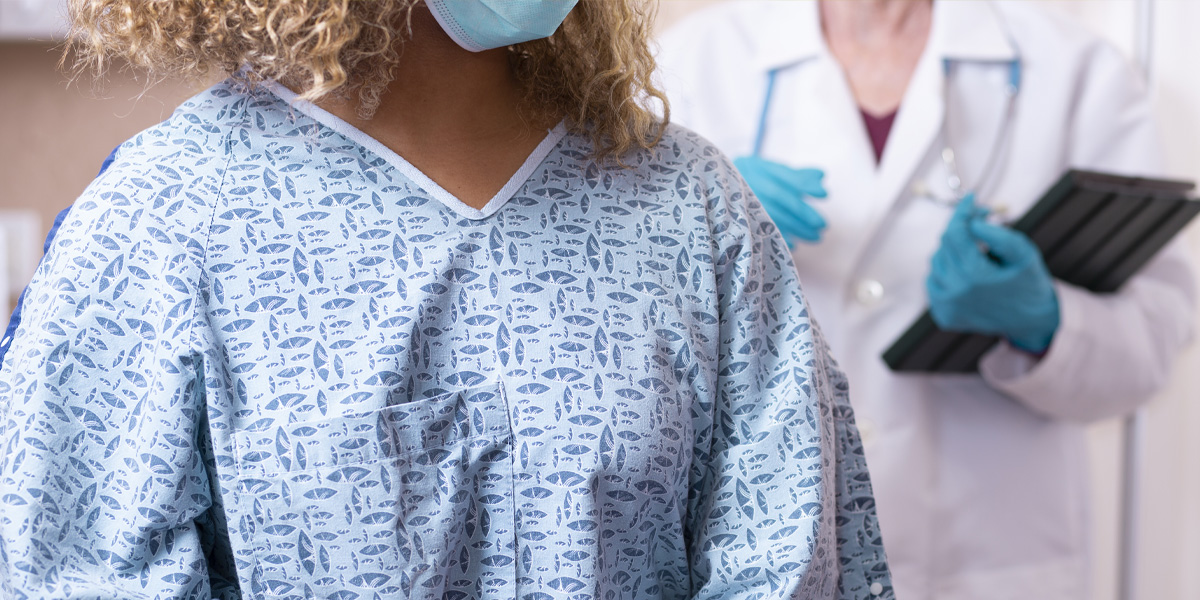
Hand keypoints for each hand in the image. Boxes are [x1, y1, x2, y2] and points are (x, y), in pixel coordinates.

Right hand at [733, 156, 827, 244]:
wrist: (712, 195)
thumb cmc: (750, 184)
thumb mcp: (770, 174)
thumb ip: (796, 176)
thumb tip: (822, 176)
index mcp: (751, 165)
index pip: (780, 174)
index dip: (803, 183)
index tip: (824, 195)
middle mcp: (741, 181)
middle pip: (776, 195)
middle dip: (801, 211)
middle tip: (822, 225)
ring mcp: (734, 200)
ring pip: (768, 214)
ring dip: (795, 227)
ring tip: (814, 237)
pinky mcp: (731, 221)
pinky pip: (757, 231)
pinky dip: (776, 237)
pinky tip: (793, 244)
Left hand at [926, 194, 1060, 352]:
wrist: (1032, 322)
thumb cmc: (1029, 283)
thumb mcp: (1024, 254)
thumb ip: (998, 235)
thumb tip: (971, 222)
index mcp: (975, 276)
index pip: (955, 233)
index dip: (962, 212)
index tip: (971, 200)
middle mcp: (955, 293)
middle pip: (944, 245)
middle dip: (961, 229)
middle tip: (981, 224)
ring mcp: (946, 306)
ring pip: (937, 262)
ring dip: (954, 251)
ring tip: (978, 254)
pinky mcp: (943, 314)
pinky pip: (934, 281)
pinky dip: (947, 271)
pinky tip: (967, 272)